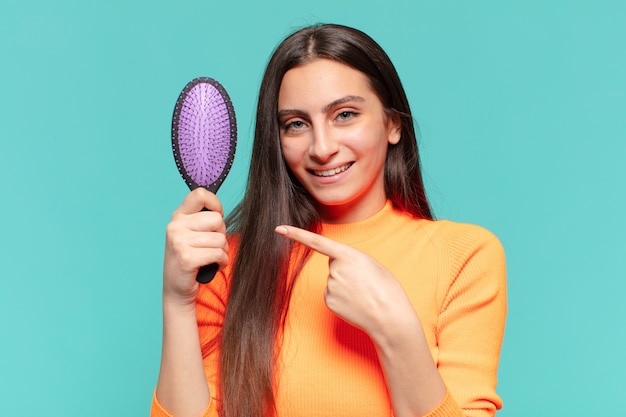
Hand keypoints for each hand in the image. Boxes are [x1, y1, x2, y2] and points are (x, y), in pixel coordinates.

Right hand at [163, 188, 228, 307]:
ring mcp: (179, 242)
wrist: (177, 289)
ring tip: (210, 258)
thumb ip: (202, 219)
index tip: (217, 218)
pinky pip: (219, 254)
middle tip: (211, 246)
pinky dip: (222, 262)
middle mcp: (176, 226)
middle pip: (217, 219)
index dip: (215, 204)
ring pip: (221, 239)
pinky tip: (213, 266)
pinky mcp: (187, 258)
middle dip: (221, 234)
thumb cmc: (190, 259)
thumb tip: (220, 210)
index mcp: (178, 216)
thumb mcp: (191, 234)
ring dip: (222, 251)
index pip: (200, 194)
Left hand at [275, 225, 410, 339]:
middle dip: (346, 269)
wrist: (389, 317)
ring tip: (363, 293)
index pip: (316, 242)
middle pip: (333, 263)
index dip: (296, 234)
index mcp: (348, 255)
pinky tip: (356, 302)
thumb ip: (350, 259)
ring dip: (346, 284)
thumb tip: (334, 266)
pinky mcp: (328, 302)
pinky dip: (342, 297)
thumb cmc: (385, 288)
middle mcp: (335, 270)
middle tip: (364, 281)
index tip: (279, 229)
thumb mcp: (371, 264)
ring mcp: (330, 287)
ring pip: (333, 280)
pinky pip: (332, 294)